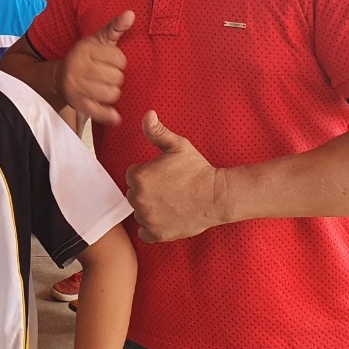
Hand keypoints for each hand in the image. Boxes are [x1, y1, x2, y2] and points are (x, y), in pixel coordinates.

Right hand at [58, 11, 132, 124]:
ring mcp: (76, 85)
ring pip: (111, 94)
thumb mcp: (98, 40)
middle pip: (116, 78)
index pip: (119, 59)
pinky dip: (108, 115)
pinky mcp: (76, 102)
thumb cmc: (84, 57)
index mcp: (85, 49)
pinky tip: (115, 116)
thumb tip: (131, 14)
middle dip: (117, 78)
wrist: (59, 76)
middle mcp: (78, 66)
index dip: (120, 62)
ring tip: (107, 87)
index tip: (113, 62)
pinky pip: (97, 111)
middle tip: (109, 76)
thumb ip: (115, 27)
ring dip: (113, 93)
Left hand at [125, 111, 223, 242]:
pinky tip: (165, 218)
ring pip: (139, 212)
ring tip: (170, 202)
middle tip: (168, 188)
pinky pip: (144, 232)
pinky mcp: (156, 234)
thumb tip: (147, 115)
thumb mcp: (177, 146)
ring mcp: (147, 218)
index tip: (163, 174)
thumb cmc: (196, 169)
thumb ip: (157, 131)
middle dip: (147, 191)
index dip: (147, 173)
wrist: (216, 195)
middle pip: (134, 194)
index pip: (132, 175)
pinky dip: (152, 227)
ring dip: (149, 208)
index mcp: (138, 177)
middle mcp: (138, 199)